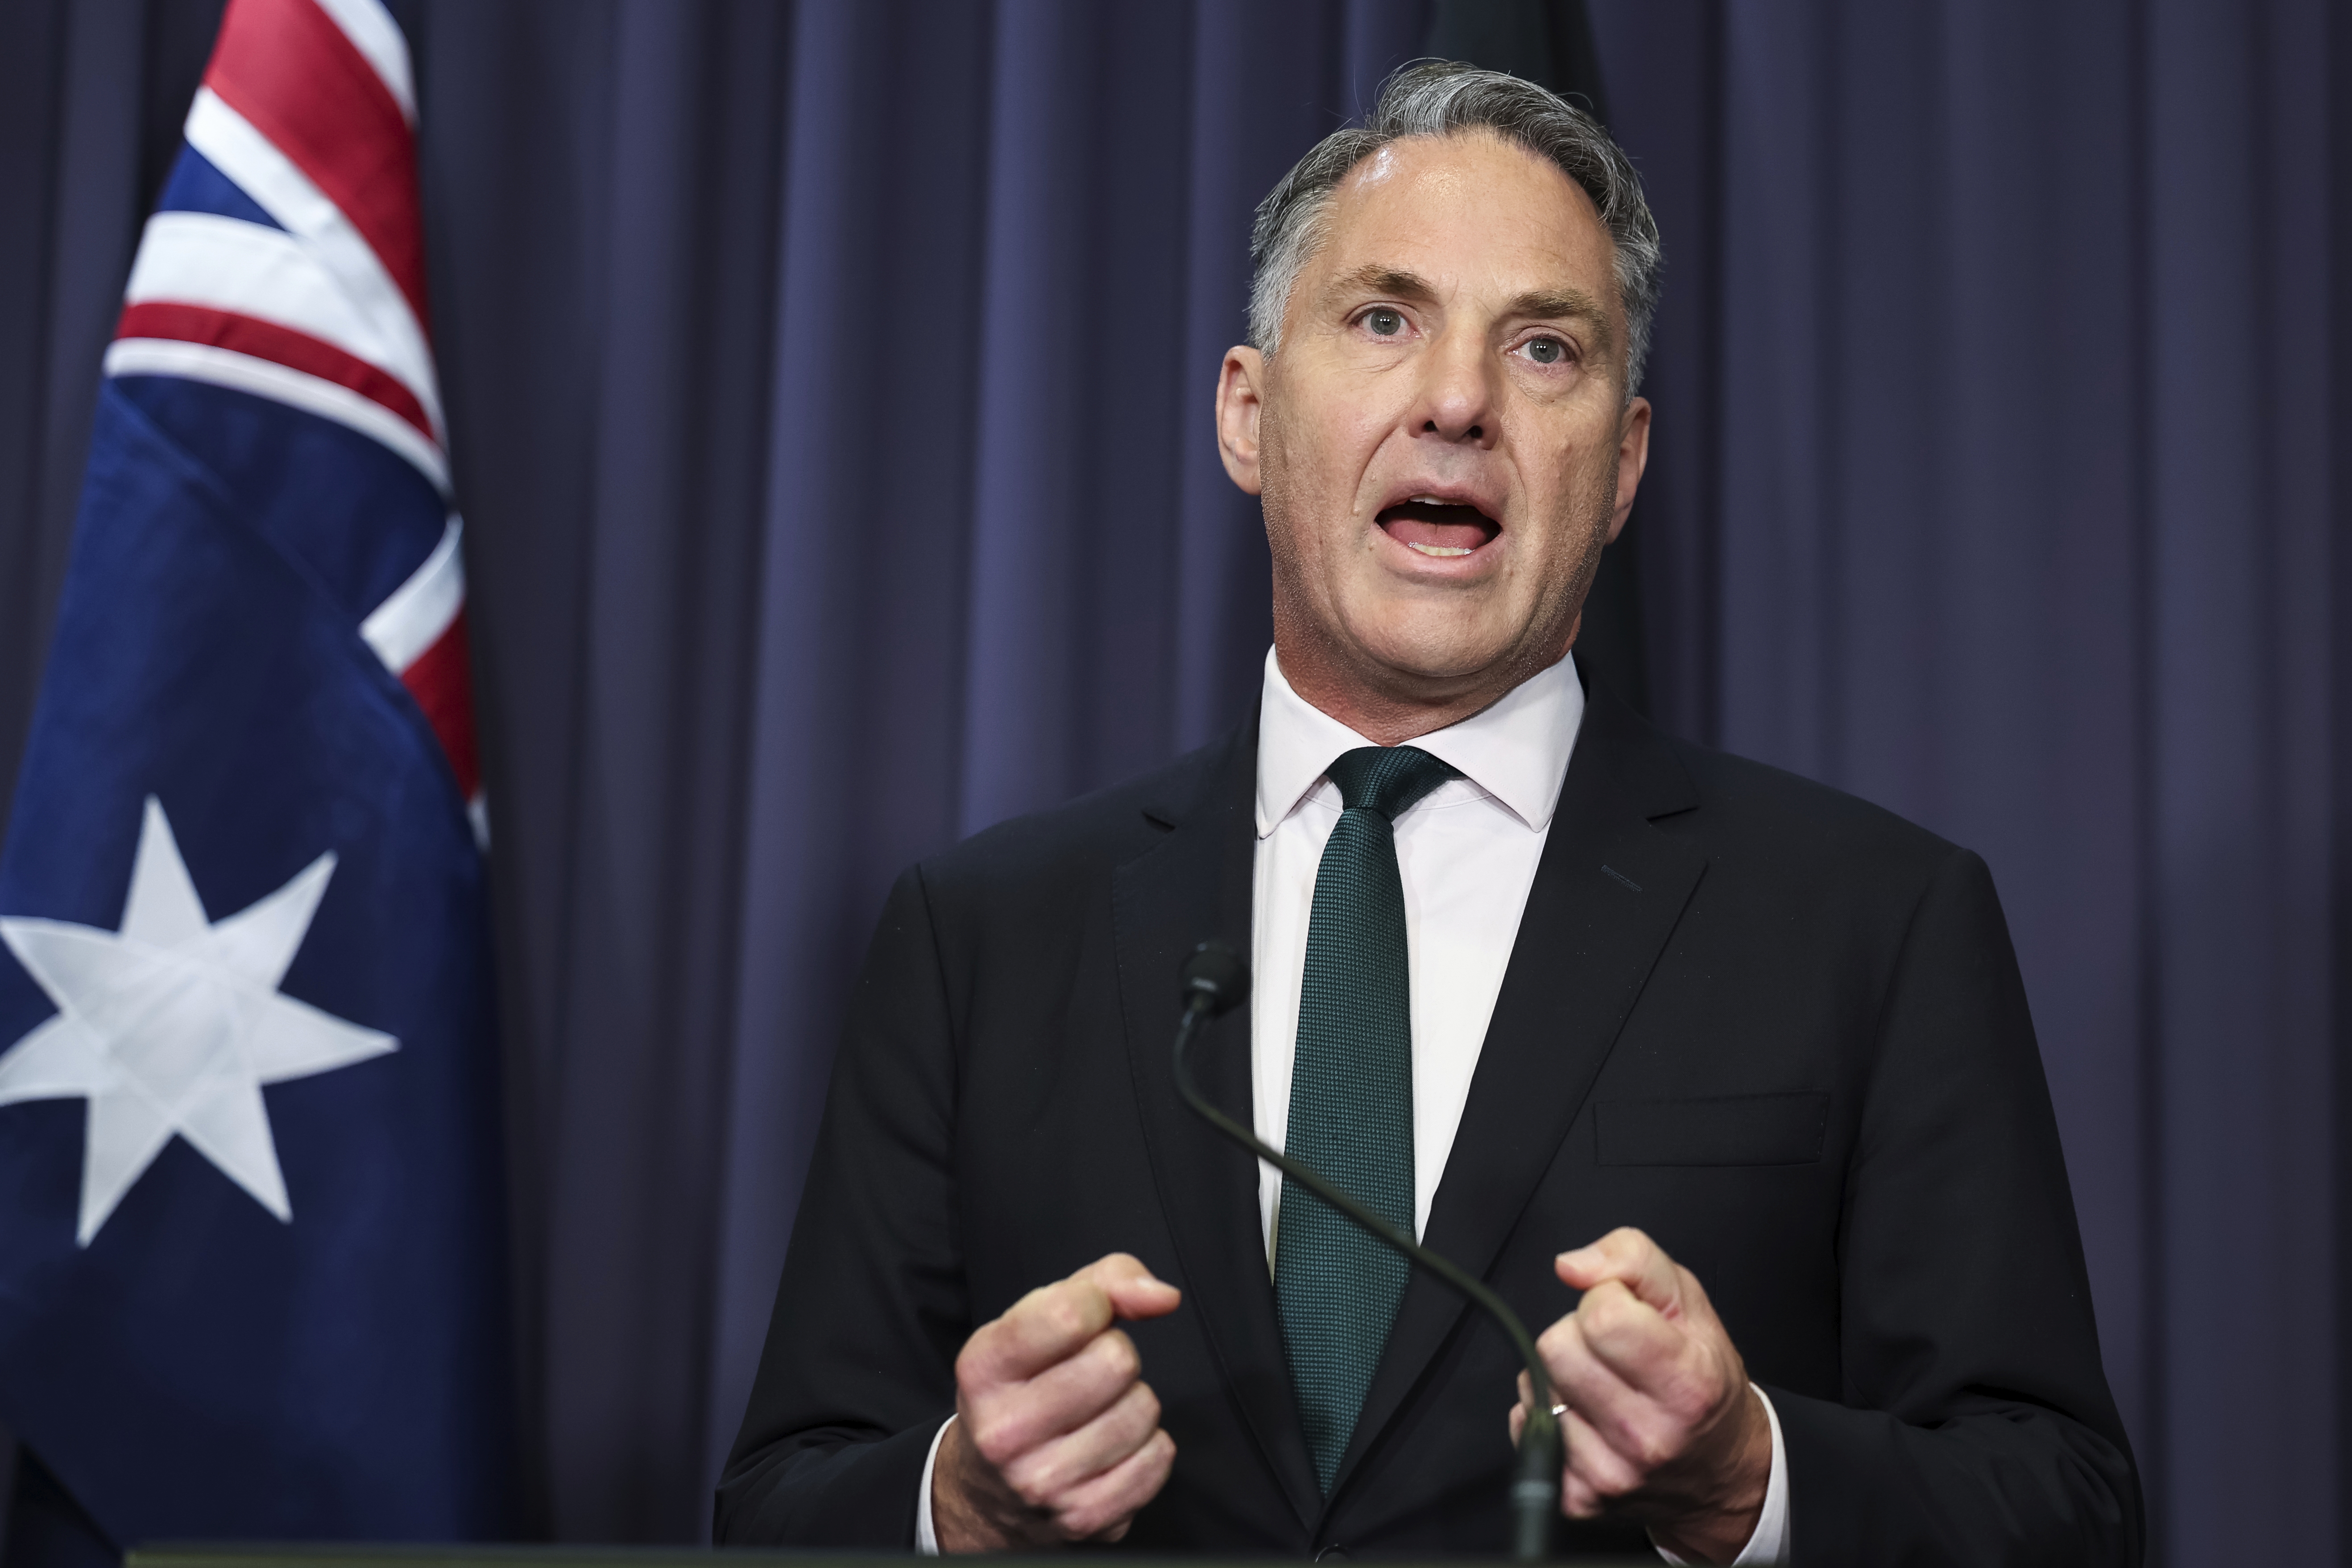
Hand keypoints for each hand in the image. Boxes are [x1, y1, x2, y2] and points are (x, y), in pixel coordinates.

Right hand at [932, 1253, 1181, 1550]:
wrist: (991, 1490)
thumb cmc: (1025, 1387)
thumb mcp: (1039, 1320)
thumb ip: (1103, 1283)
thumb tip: (1163, 1297)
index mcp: (984, 1369)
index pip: (1070, 1312)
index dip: (1097, 1305)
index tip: (1087, 1319)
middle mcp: (1005, 1431)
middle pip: (1116, 1361)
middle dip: (1115, 1357)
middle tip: (1088, 1376)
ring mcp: (1044, 1482)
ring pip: (1142, 1409)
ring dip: (1132, 1404)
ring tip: (1097, 1414)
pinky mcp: (1085, 1518)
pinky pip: (1159, 1458)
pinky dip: (1147, 1447)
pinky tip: (1111, 1450)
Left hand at [1508, 1227, 1770, 1564]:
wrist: (1719, 1470)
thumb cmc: (1702, 1378)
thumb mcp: (1688, 1300)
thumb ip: (1632, 1259)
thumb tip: (1570, 1265)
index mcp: (1686, 1383)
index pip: (1601, 1316)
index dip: (1605, 1299)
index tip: (1627, 1314)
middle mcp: (1649, 1436)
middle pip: (1556, 1348)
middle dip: (1577, 1335)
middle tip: (1611, 1352)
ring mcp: (1612, 1473)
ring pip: (1536, 1385)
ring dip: (1561, 1375)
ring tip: (1602, 1385)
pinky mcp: (1581, 1498)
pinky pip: (1526, 1425)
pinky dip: (1549, 1414)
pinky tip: (1586, 1417)